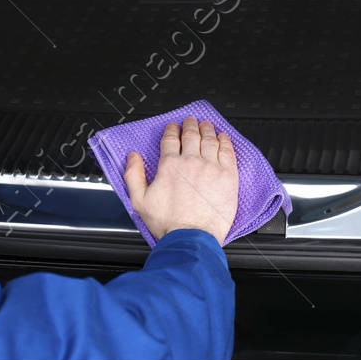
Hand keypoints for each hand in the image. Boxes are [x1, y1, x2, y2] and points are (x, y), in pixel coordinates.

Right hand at [123, 116, 238, 244]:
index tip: (174, 127)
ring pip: (210, 141)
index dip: (172, 130)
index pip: (171, 139)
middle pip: (192, 136)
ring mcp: (211, 168)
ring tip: (207, 125)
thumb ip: (133, 175)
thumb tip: (133, 157)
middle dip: (191, 126)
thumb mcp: (139, 200)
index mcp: (170, 165)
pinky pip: (228, 153)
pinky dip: (225, 142)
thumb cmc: (169, 224)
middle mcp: (191, 162)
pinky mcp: (228, 178)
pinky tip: (224, 138)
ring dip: (207, 130)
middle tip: (191, 121)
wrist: (192, 238)